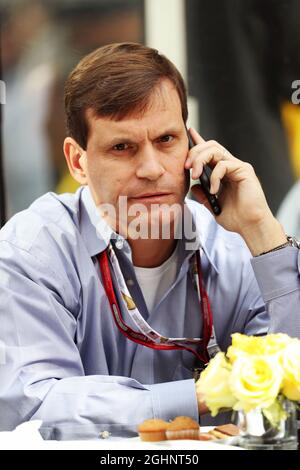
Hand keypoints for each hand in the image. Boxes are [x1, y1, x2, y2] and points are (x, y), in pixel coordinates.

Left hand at [185, 128, 286, 255]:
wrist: (251, 226)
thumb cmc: (236, 218)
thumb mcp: (213, 206)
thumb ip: (203, 196)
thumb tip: (193, 187)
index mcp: (223, 172)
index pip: (209, 152)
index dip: (199, 141)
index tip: (189, 132)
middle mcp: (231, 166)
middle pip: (210, 146)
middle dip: (194, 153)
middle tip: (185, 167)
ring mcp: (238, 167)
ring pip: (215, 150)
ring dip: (200, 160)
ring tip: (195, 176)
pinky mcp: (244, 171)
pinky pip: (224, 165)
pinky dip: (214, 177)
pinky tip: (214, 191)